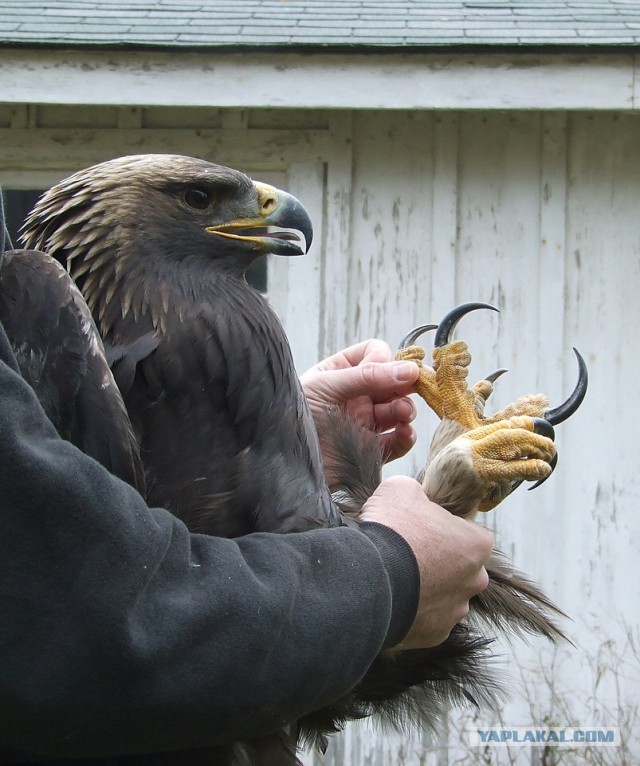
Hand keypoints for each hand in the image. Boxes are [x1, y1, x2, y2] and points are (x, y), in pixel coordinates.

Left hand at [300, 340, 419, 479]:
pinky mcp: (369, 450)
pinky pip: (397, 442)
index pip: (375, 354)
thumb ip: (367, 376)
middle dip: (406, 384)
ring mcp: (364, 422)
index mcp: (341, 372)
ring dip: (406, 409)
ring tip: (402, 414)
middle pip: (394, 381)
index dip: (385, 360)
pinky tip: (404, 433)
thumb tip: (409, 369)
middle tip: (417, 387)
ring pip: (399, 410)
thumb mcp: (326, 386)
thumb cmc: (295, 416)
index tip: (386, 373)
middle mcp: (355, 395)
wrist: (286, 464)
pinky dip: (406, 437)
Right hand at [360, 476, 492, 649]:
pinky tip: (390, 598)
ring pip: (443, 595)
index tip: (419, 527)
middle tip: (406, 552)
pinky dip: (412, 610)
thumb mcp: (401, 488)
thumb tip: (413, 497)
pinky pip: (425, 618)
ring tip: (394, 577)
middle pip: (459, 567)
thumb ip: (417, 492)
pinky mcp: (433, 635)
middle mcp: (475, 581)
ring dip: (425, 587)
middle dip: (438, 561)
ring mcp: (454, 611)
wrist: (366, 580)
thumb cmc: (391, 530)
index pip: (466, 531)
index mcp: (477, 544)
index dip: (441, 526)